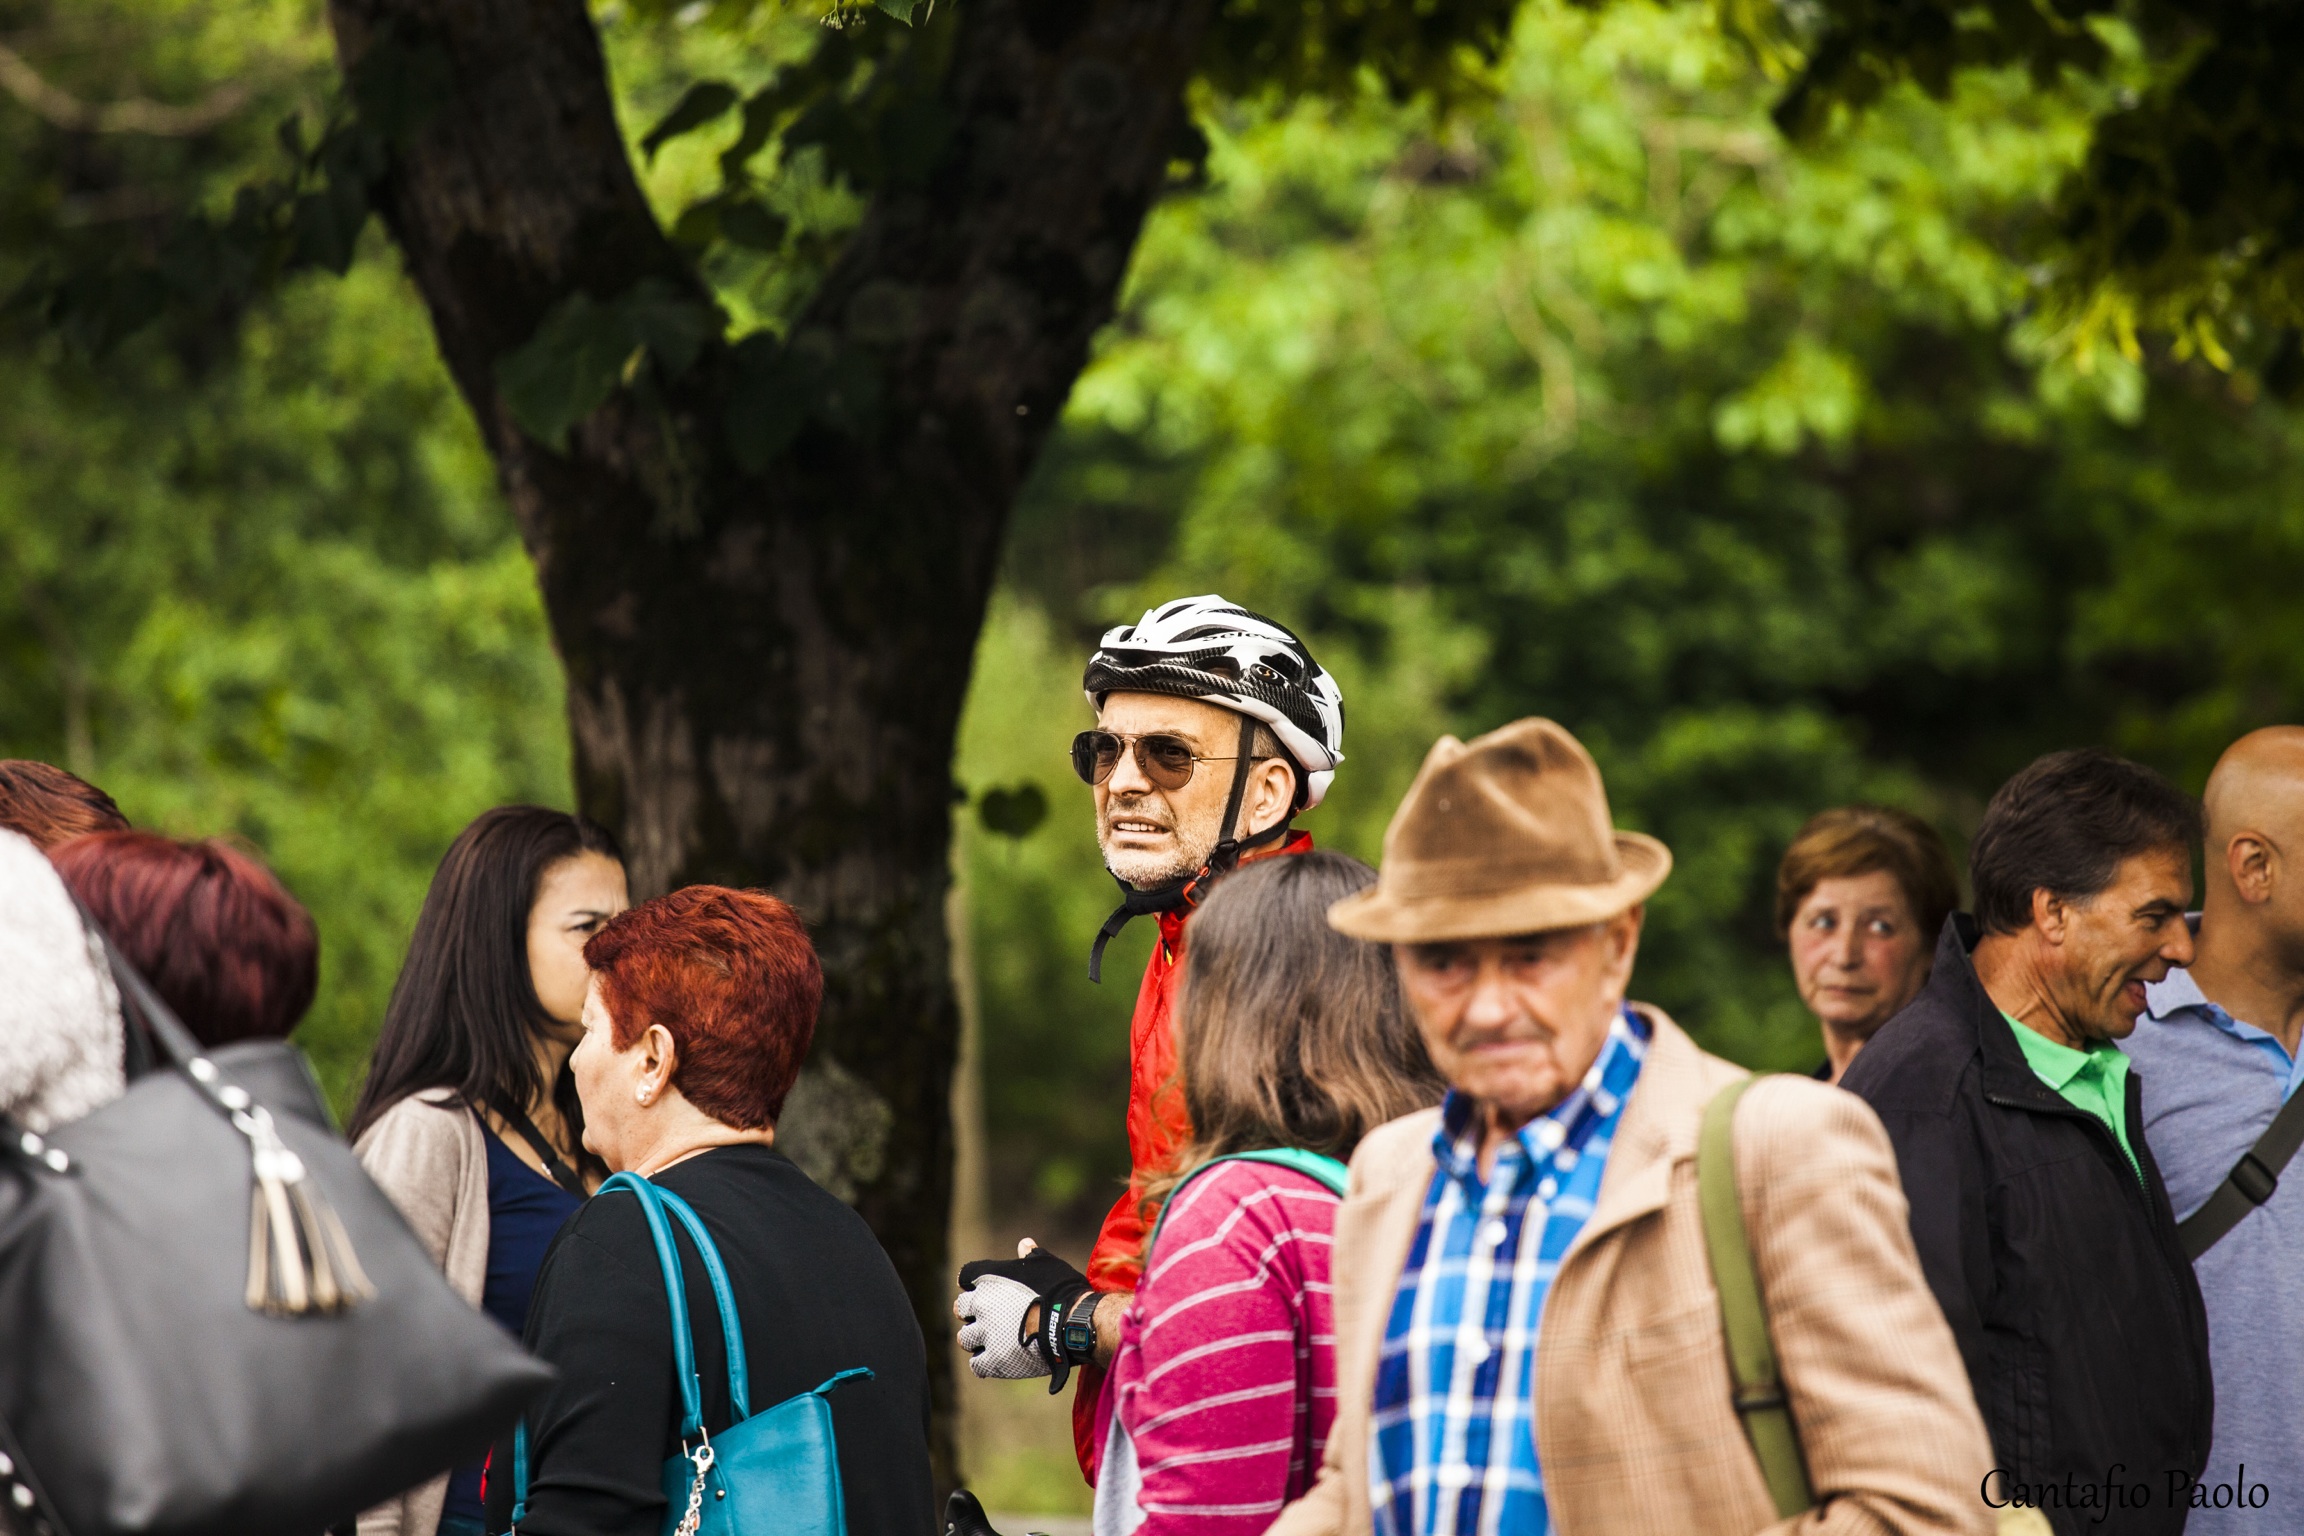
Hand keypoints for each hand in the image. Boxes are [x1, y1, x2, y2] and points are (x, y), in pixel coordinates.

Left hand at [955, 1238, 1094, 1391]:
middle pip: (961, 1309)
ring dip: (975, 1339)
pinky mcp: (993, 1360)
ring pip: (965, 1338)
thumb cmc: (1061, 1289)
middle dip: (971, 1313)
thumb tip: (1023, 1244)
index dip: (974, 1284)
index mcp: (989, 1278)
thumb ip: (1030, 1255)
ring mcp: (985, 1333)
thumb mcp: (1046, 1264)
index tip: (986, 1290)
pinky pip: (976, 1365)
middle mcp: (981, 1304)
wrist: (1072, 1323)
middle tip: (987, 1318)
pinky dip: (983, 1364)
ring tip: (990, 1341)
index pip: (965, 1277)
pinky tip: (994, 1361)